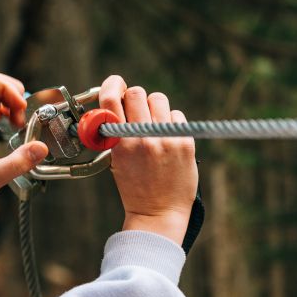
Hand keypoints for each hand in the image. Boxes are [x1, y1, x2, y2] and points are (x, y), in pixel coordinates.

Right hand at [99, 75, 197, 245]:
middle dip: (134, 98)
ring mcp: (165, 139)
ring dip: (154, 107)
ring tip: (153, 125)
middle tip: (136, 111)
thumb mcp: (115, 159)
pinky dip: (170, 121)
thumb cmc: (135, 186)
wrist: (159, 213)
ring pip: (158, 99)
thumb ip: (116, 131)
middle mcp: (142, 137)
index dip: (112, 85)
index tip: (114, 83)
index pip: (112, 99)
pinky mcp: (184, 142)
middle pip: (137, 92)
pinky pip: (176, 115)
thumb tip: (120, 103)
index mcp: (120, 142)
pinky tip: (167, 138)